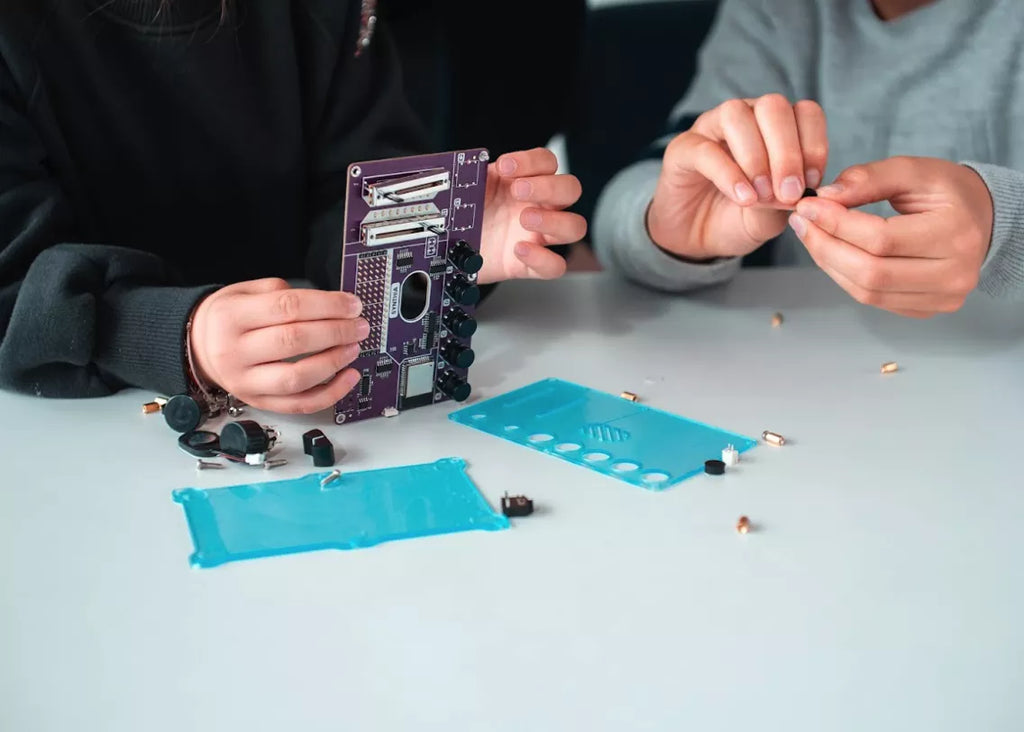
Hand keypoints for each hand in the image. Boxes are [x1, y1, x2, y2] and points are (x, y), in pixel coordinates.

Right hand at [190, 278, 366, 412]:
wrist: (197, 347)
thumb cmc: (227, 318)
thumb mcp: (244, 292)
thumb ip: (281, 294)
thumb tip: (330, 305)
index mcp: (231, 317)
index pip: (287, 308)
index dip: (326, 305)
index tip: (351, 304)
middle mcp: (235, 351)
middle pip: (294, 341)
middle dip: (335, 332)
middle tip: (358, 326)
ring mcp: (246, 382)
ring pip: (297, 378)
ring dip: (334, 362)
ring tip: (353, 347)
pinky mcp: (259, 402)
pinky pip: (300, 405)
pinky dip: (330, 394)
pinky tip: (348, 377)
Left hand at [477, 147, 586, 283]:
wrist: (450, 249)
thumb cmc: (466, 214)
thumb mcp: (465, 187)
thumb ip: (472, 172)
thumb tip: (470, 160)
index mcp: (526, 182)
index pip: (546, 162)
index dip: (531, 161)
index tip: (505, 166)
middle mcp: (539, 207)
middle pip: (570, 189)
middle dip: (549, 187)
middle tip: (518, 190)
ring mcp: (538, 236)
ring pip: (574, 227)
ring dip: (554, 221)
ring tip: (524, 219)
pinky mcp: (530, 264)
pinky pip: (555, 265)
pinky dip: (542, 259)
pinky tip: (519, 249)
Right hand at [647, 94, 827, 259]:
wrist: (696, 239)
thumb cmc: (738, 220)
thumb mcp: (773, 216)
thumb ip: (787, 201)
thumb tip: (802, 190)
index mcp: (775, 127)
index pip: (804, 112)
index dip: (814, 144)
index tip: (813, 183)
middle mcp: (745, 118)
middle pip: (772, 106)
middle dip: (787, 151)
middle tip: (789, 192)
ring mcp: (710, 129)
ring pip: (736, 115)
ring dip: (756, 156)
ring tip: (762, 194)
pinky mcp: (682, 149)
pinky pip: (706, 150)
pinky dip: (729, 174)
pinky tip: (743, 198)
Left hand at [788, 156, 992, 317]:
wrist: (982, 219)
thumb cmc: (947, 193)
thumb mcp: (914, 171)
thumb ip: (868, 178)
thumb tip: (825, 196)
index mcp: (956, 234)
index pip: (881, 238)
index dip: (836, 223)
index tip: (808, 206)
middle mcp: (954, 274)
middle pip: (870, 272)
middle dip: (825, 247)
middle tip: (802, 223)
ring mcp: (941, 298)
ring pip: (866, 292)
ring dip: (830, 264)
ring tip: (812, 236)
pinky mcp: (926, 309)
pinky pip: (873, 300)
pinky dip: (845, 277)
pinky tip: (833, 253)